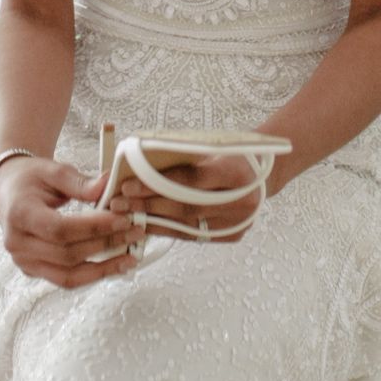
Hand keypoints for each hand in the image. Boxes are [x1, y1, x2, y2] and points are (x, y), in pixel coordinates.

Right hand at [0, 156, 147, 288]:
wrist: (11, 189)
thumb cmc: (31, 178)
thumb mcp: (54, 170)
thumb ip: (81, 182)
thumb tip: (108, 186)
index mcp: (20, 214)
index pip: (60, 229)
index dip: (93, 228)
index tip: (122, 220)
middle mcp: (17, 244)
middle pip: (66, 254)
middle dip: (105, 245)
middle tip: (135, 232)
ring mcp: (24, 261)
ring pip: (67, 276)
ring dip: (102, 269)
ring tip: (130, 257)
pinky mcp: (33, 271)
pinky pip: (65, 279)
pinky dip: (91, 275)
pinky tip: (113, 266)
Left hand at [107, 151, 266, 242]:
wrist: (261, 174)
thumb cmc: (229, 153)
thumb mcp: (211, 145)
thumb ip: (182, 156)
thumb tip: (137, 164)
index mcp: (237, 172)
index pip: (190, 180)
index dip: (157, 184)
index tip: (127, 185)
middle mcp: (241, 201)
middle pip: (185, 206)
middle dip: (148, 206)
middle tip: (118, 204)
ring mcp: (238, 222)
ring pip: (186, 225)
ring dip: (152, 222)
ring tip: (126, 217)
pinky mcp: (232, 235)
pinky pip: (193, 235)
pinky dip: (168, 230)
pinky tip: (147, 225)